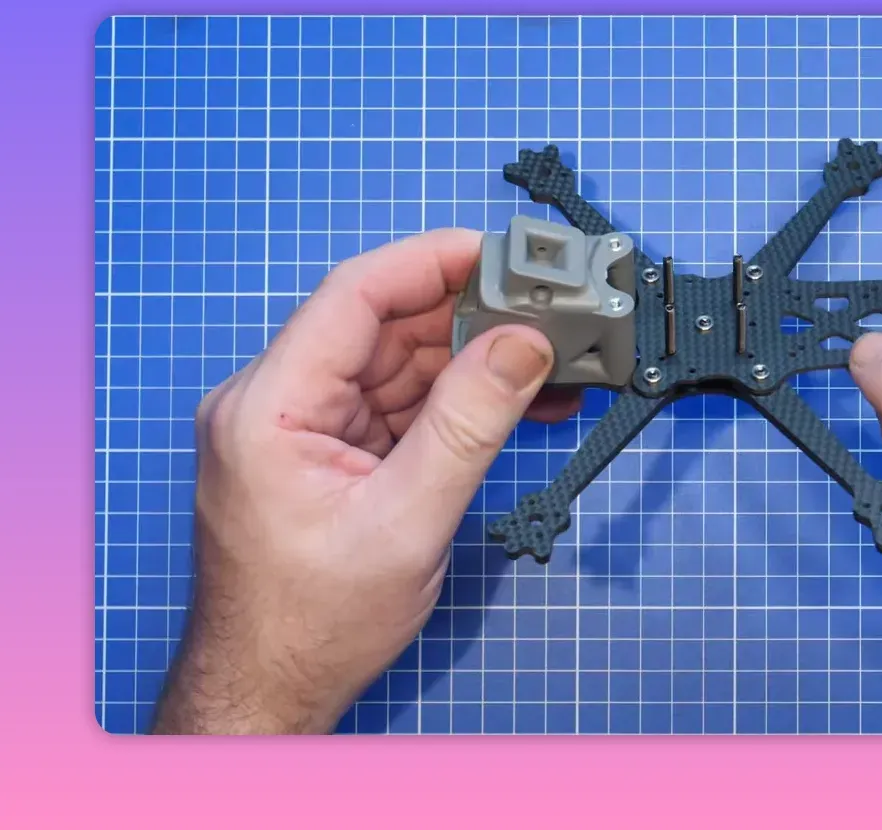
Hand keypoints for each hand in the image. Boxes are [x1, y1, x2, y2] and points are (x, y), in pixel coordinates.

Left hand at [152, 228, 579, 733]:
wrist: (271, 690)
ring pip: (398, 363)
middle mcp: (275, 402)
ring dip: (473, 361)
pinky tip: (515, 400)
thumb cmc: (313, 623)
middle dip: (470, 315)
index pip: (355, 296)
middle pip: (384, 325)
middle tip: (550, 311)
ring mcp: (300, 426)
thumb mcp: (407, 521)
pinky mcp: (327, 450)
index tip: (505, 254)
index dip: (434, 262)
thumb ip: (469, 425)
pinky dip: (456, 401)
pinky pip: (398, 404)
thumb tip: (522, 345)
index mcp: (268, 406)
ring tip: (551, 363)